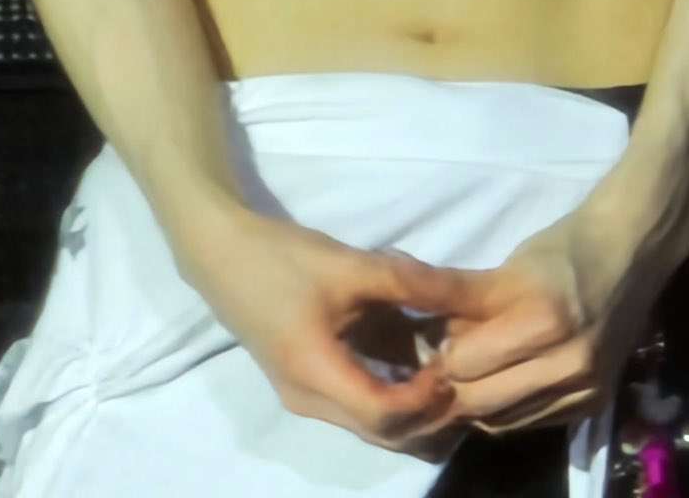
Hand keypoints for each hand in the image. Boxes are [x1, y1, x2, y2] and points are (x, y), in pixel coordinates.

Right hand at [178, 209, 469, 462]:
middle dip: (429, 412)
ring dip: (414, 409)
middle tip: (463, 373)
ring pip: (372, 427)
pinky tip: (417, 364)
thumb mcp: (349, 264)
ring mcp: (304, 399)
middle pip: (382, 433)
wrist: (220, 255)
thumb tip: (468, 296)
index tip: (453, 361)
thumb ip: (408, 283)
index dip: (426, 397)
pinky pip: (358, 409)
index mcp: (315, 374)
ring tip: (447, 369)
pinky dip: (393, 397)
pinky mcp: (305, 386)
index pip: (384, 414)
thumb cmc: (282, 258)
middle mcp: (309, 401)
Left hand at [427, 199, 688, 437]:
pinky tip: (507, 379)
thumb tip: (417, 334)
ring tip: (478, 368)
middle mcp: (570, 363)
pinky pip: (532, 422)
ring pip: (503, 421)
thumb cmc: (562, 251)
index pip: (464, 364)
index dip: (443, 350)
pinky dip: (510, 407)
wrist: (630, 254)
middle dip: (457, 381)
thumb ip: (457, 298)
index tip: (437, 335)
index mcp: (545, 319)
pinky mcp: (594, 406)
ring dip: (481, 399)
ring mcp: (586, 389)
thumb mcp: (505, 267)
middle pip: (481, 401)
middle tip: (451, 356)